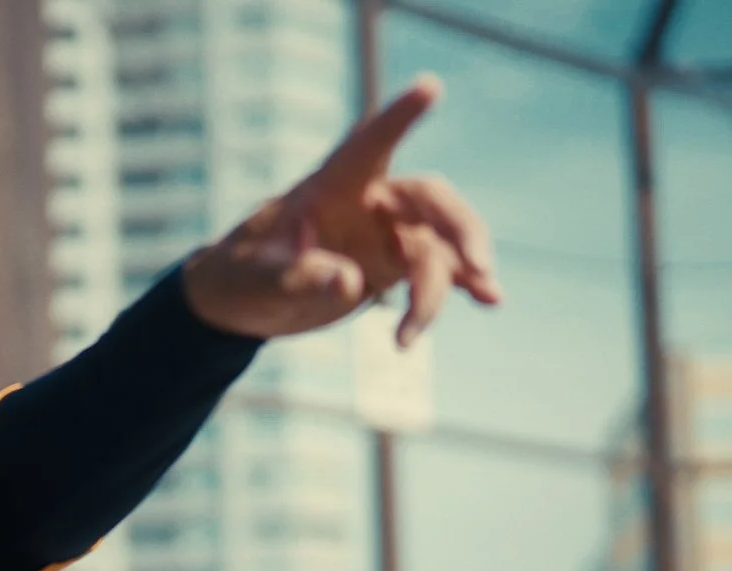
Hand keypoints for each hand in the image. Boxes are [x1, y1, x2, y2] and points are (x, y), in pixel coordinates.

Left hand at [183, 75, 498, 345]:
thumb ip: (298, 276)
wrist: (243, 302)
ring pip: (440, 245)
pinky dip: (462, 286)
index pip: (368, 144)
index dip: (398, 117)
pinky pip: (438, 272)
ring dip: (454, 279)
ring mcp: (386, 234)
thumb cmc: (241, 275)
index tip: (430, 86)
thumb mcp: (257, 278)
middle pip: (430, 199)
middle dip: (460, 229)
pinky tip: (490, 299)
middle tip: (477, 266)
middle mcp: (369, 201)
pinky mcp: (393, 265)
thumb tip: (349, 283)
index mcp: (331, 185)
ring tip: (439, 323)